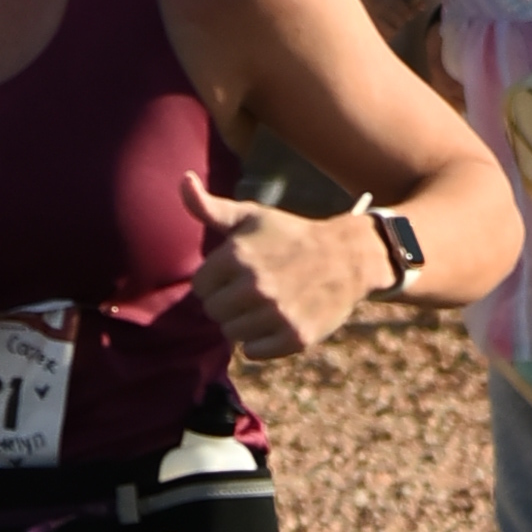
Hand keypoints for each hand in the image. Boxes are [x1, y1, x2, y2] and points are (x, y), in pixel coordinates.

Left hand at [181, 175, 380, 360]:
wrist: (348, 257)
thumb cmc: (291, 235)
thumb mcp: (251, 216)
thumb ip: (210, 207)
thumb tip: (184, 180)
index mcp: (237, 255)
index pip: (200, 287)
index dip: (217, 280)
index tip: (238, 272)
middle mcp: (255, 286)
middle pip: (214, 312)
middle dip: (229, 302)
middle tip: (254, 289)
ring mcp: (276, 313)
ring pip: (232, 333)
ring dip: (245, 321)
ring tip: (268, 302)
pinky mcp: (294, 337)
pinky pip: (253, 352)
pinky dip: (262, 341)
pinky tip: (278, 319)